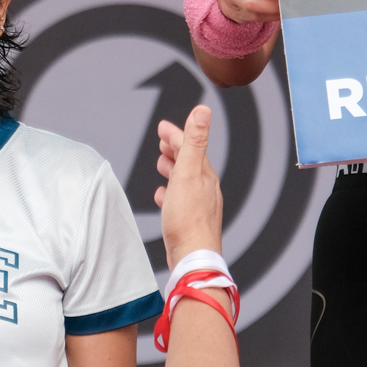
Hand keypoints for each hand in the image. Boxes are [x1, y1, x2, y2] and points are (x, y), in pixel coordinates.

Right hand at [155, 106, 223, 268]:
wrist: (192, 257)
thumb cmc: (189, 218)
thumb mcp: (188, 173)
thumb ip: (195, 141)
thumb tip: (203, 110)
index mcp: (204, 174)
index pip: (190, 146)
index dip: (176, 134)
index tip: (162, 127)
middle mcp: (205, 188)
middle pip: (189, 162)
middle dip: (175, 149)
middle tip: (162, 140)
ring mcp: (199, 205)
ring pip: (185, 180)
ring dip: (173, 169)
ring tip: (162, 164)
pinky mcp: (190, 222)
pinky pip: (180, 201)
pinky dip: (171, 193)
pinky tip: (163, 197)